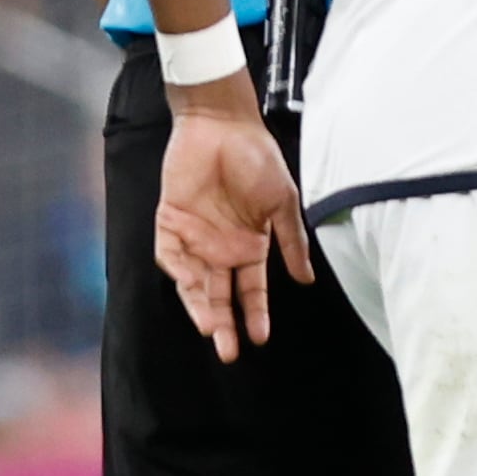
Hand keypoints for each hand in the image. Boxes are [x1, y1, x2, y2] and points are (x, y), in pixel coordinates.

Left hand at [154, 75, 315, 360]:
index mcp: (250, 247)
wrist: (222, 123)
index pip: (252, 291)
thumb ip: (292, 242)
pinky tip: (190, 281)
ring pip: (194, 284)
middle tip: (228, 352)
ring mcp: (195, 236)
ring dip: (200, 307)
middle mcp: (221, 248)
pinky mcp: (170, 220)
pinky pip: (170, 254)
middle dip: (224, 325)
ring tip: (208, 329)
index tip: (260, 338)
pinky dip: (178, 270)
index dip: (256, 315)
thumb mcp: (283, 203)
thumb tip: (306, 280)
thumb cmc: (258, 159)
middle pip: (220, 296)